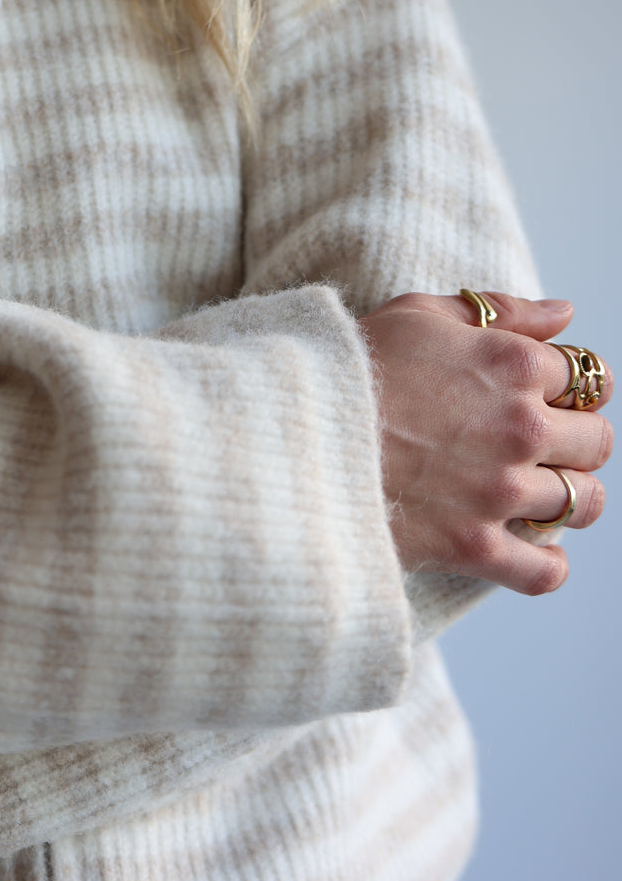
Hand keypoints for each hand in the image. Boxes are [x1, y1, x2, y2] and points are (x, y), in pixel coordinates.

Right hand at [358, 292, 612, 594]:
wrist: (289, 434)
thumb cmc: (345, 368)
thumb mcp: (417, 314)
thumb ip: (500, 310)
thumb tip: (563, 313)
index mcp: (513, 365)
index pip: (587, 375)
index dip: (566, 386)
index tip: (541, 397)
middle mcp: (521, 427)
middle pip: (598, 441)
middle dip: (576, 441)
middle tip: (537, 446)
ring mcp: (500, 490)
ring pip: (585, 502)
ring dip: (568, 498)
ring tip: (532, 495)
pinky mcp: (473, 546)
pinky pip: (545, 570)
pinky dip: (546, 564)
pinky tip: (526, 549)